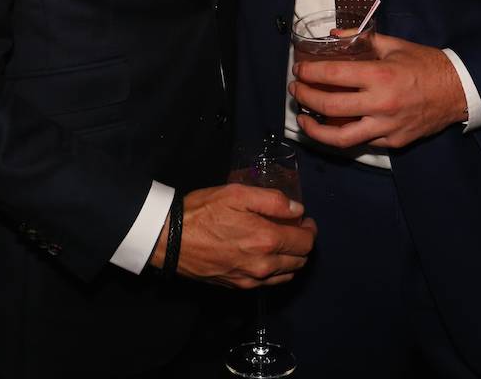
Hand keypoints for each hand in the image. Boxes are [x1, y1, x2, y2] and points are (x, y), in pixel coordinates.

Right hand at [150, 184, 314, 287]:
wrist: (171, 240)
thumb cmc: (202, 212)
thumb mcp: (236, 194)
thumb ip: (272, 200)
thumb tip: (297, 210)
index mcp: (267, 240)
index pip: (306, 241)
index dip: (309, 229)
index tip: (303, 219)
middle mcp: (263, 265)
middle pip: (300, 260)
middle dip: (302, 243)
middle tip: (292, 228)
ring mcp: (251, 279)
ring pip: (287, 274)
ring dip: (291, 258)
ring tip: (280, 242)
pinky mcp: (239, 286)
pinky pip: (269, 283)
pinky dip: (276, 271)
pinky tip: (265, 257)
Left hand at [291, 31, 466, 149]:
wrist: (458, 90)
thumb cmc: (425, 64)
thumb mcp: (394, 44)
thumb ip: (362, 38)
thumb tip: (334, 34)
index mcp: (380, 75)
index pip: (333, 75)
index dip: (310, 73)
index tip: (299, 70)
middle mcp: (380, 104)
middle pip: (329, 106)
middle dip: (306, 98)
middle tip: (296, 91)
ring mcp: (387, 127)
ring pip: (341, 138)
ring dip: (316, 129)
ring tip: (304, 120)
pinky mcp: (393, 142)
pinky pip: (362, 142)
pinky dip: (344, 136)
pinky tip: (333, 127)